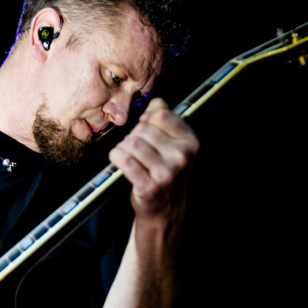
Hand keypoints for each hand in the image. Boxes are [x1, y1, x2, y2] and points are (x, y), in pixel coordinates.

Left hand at [109, 97, 198, 219]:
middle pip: (142, 129)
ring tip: (129, 155)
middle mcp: (182, 157)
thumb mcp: (173, 141)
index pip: (160, 115)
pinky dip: (116, 157)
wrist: (165, 205)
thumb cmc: (165, 167)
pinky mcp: (150, 186)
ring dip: (123, 147)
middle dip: (134, 135)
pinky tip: (120, 160)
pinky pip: (124, 160)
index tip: (145, 127)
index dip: (147, 119)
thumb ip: (164, 116)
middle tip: (137, 148)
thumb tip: (156, 102)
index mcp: (190, 141)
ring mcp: (167, 173)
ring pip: (131, 144)